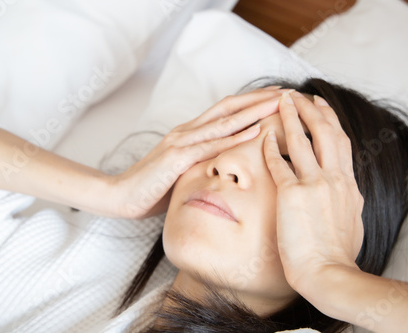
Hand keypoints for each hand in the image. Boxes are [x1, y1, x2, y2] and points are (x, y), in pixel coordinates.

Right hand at [110, 86, 284, 218]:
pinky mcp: (177, 158)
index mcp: (189, 134)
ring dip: (255, 110)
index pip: (225, 112)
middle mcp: (187, 131)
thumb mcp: (181, 173)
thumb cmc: (151, 187)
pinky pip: (212, 144)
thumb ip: (199, 164)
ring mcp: (182, 142)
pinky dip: (236, 136)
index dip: (251, 102)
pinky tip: (256, 130)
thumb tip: (220, 169)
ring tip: (280, 102)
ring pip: (225, 121)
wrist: (119, 195)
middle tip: (288, 91)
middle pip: (229, 107)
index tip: (276, 97)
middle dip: (260, 98)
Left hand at [263, 90, 363, 292]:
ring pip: (302, 141)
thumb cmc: (337, 253)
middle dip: (311, 109)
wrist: (328, 272)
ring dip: (291, 117)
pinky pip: (279, 163)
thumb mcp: (353, 221)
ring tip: (281, 100)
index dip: (330, 120)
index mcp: (349, 185)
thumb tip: (349, 194)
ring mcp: (314, 185)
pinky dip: (270, 147)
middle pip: (325, 132)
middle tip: (298, 94)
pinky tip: (263, 135)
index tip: (321, 106)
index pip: (341, 142)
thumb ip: (349, 201)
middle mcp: (334, 179)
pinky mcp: (292, 195)